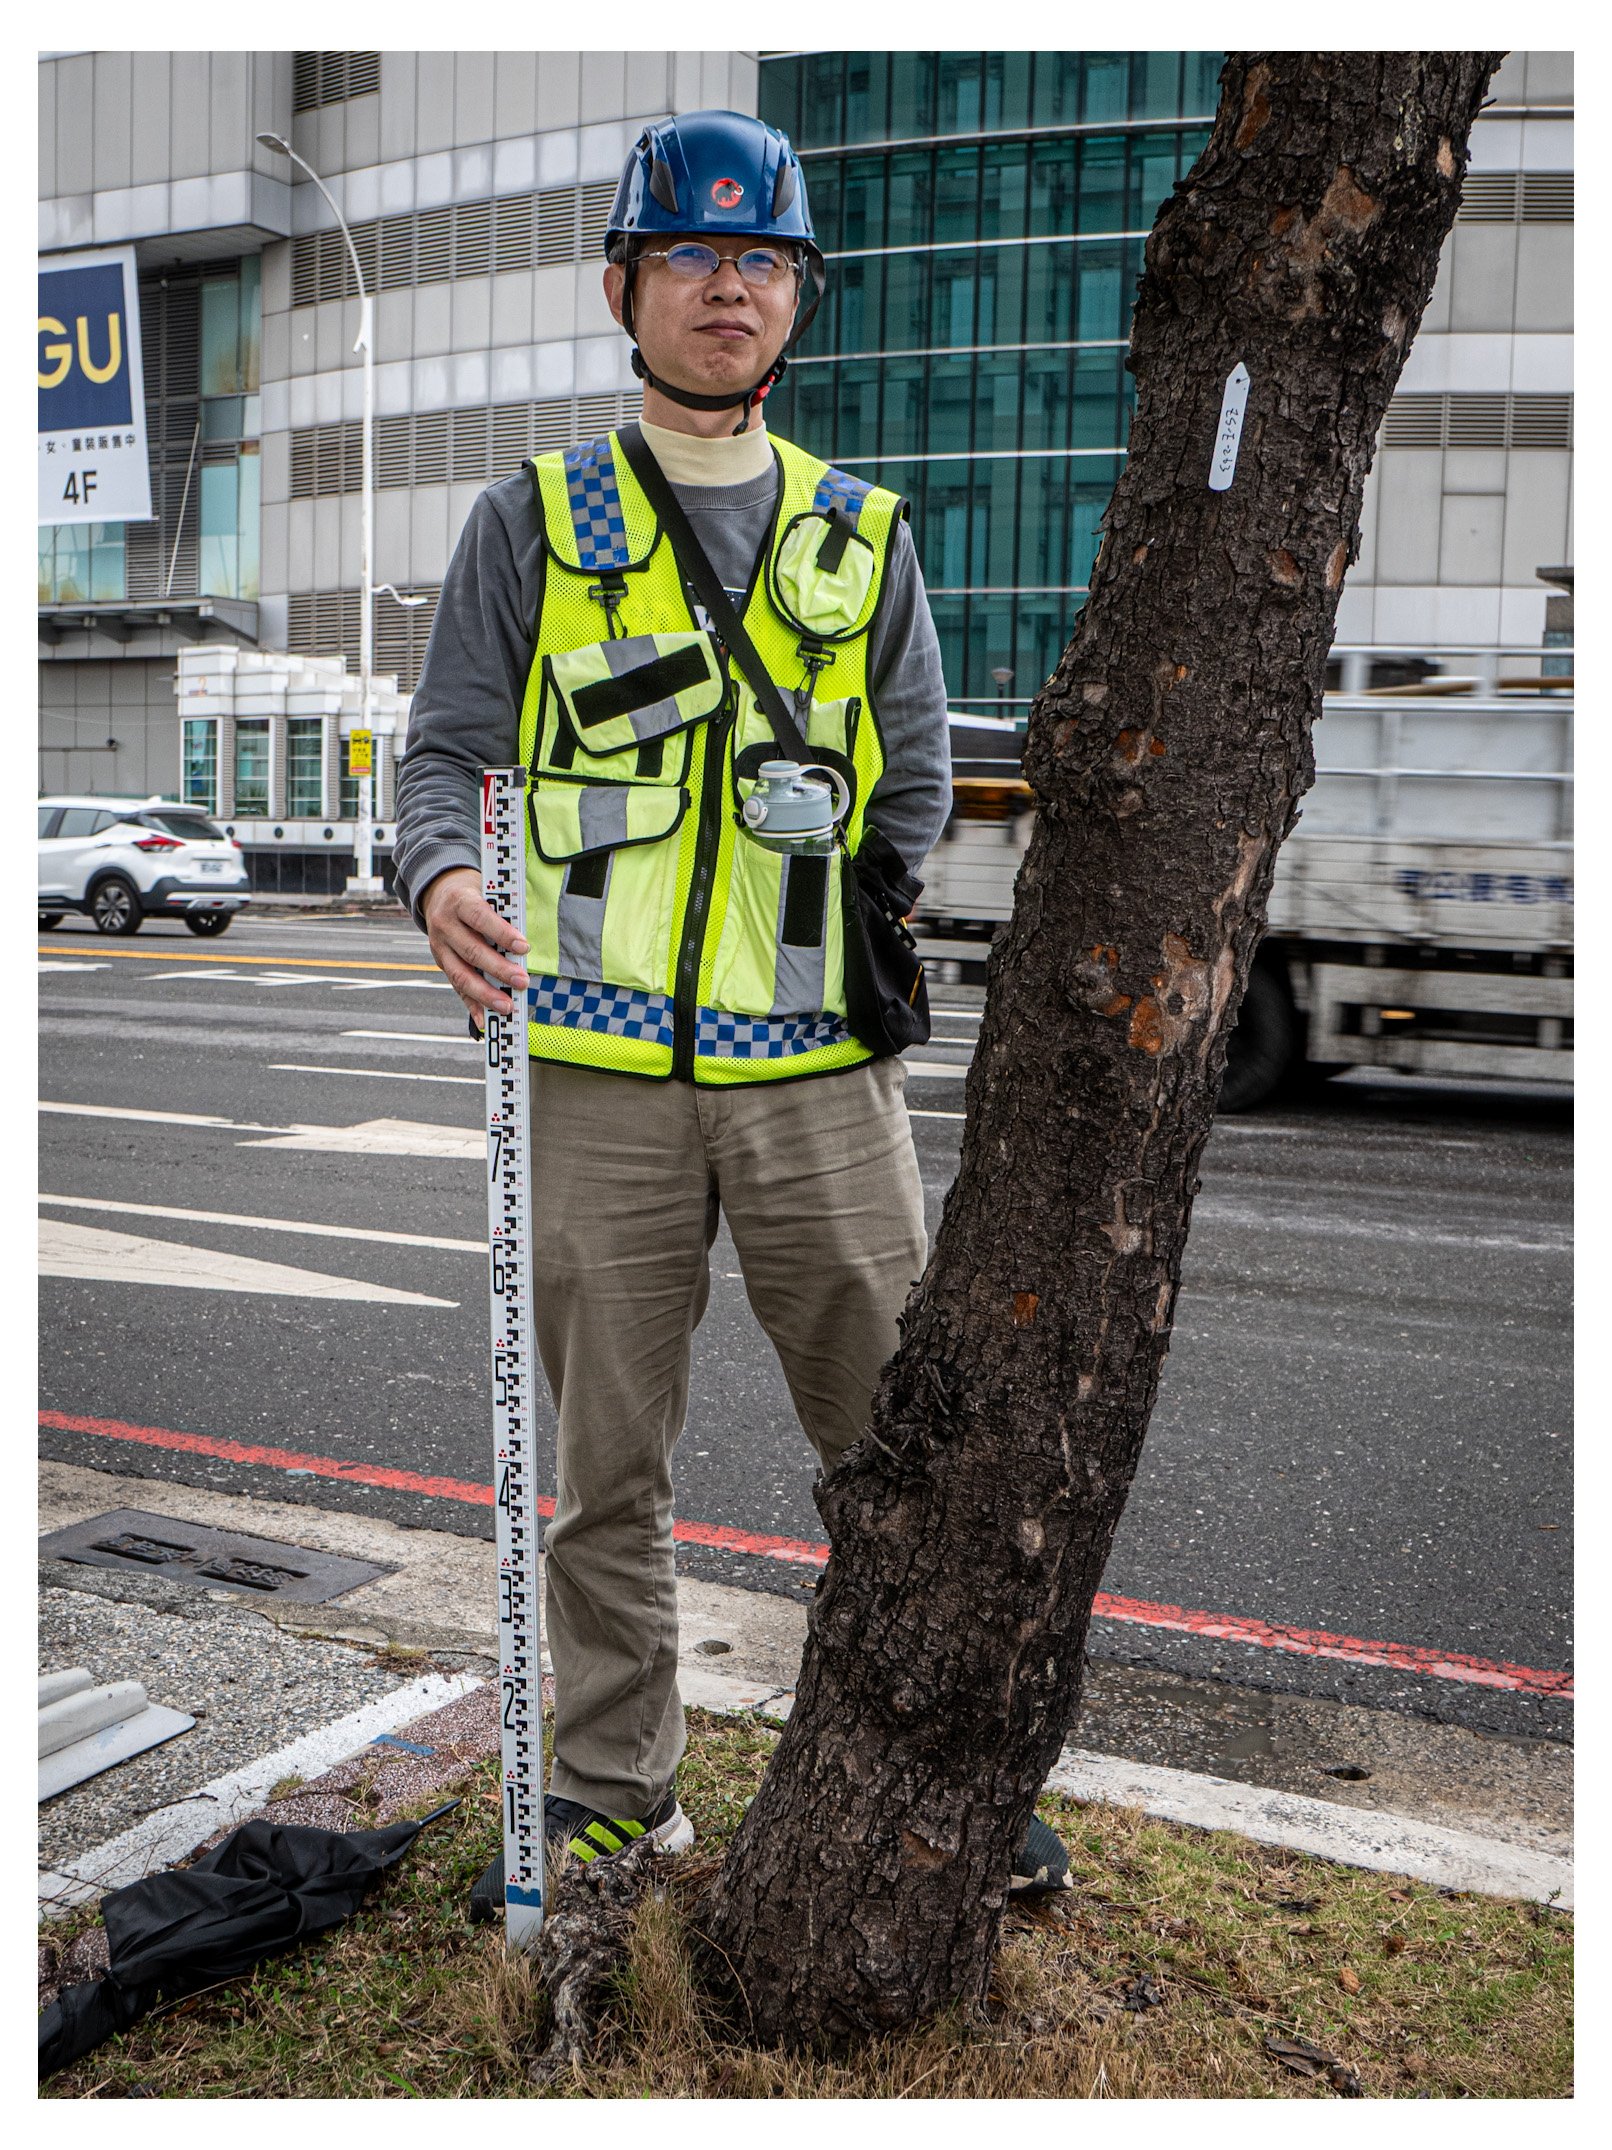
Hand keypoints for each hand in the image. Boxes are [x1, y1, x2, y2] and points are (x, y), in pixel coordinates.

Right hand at [420, 867, 530, 1022]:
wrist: (440, 893)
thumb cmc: (474, 895)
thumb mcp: (487, 892)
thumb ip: (504, 912)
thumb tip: (526, 940)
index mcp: (459, 902)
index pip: (480, 917)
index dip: (502, 933)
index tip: (524, 947)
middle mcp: (445, 925)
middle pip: (472, 951)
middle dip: (499, 969)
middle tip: (523, 981)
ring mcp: (440, 947)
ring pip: (461, 974)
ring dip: (485, 994)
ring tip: (507, 1006)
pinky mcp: (441, 963)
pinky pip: (456, 987)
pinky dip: (471, 1005)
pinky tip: (485, 1019)